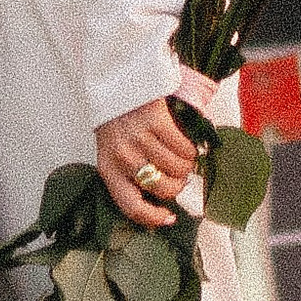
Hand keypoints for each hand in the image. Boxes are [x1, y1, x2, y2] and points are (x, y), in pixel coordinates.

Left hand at [98, 96, 200, 227]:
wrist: (115, 82)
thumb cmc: (116, 121)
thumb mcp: (113, 151)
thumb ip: (129, 174)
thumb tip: (161, 200)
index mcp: (109, 169)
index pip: (131, 207)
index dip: (153, 218)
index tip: (169, 217)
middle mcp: (123, 157)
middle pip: (163, 189)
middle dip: (178, 185)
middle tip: (179, 174)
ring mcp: (139, 139)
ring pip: (178, 169)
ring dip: (187, 164)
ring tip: (182, 154)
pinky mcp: (156, 121)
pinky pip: (185, 148)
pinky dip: (191, 148)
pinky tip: (185, 142)